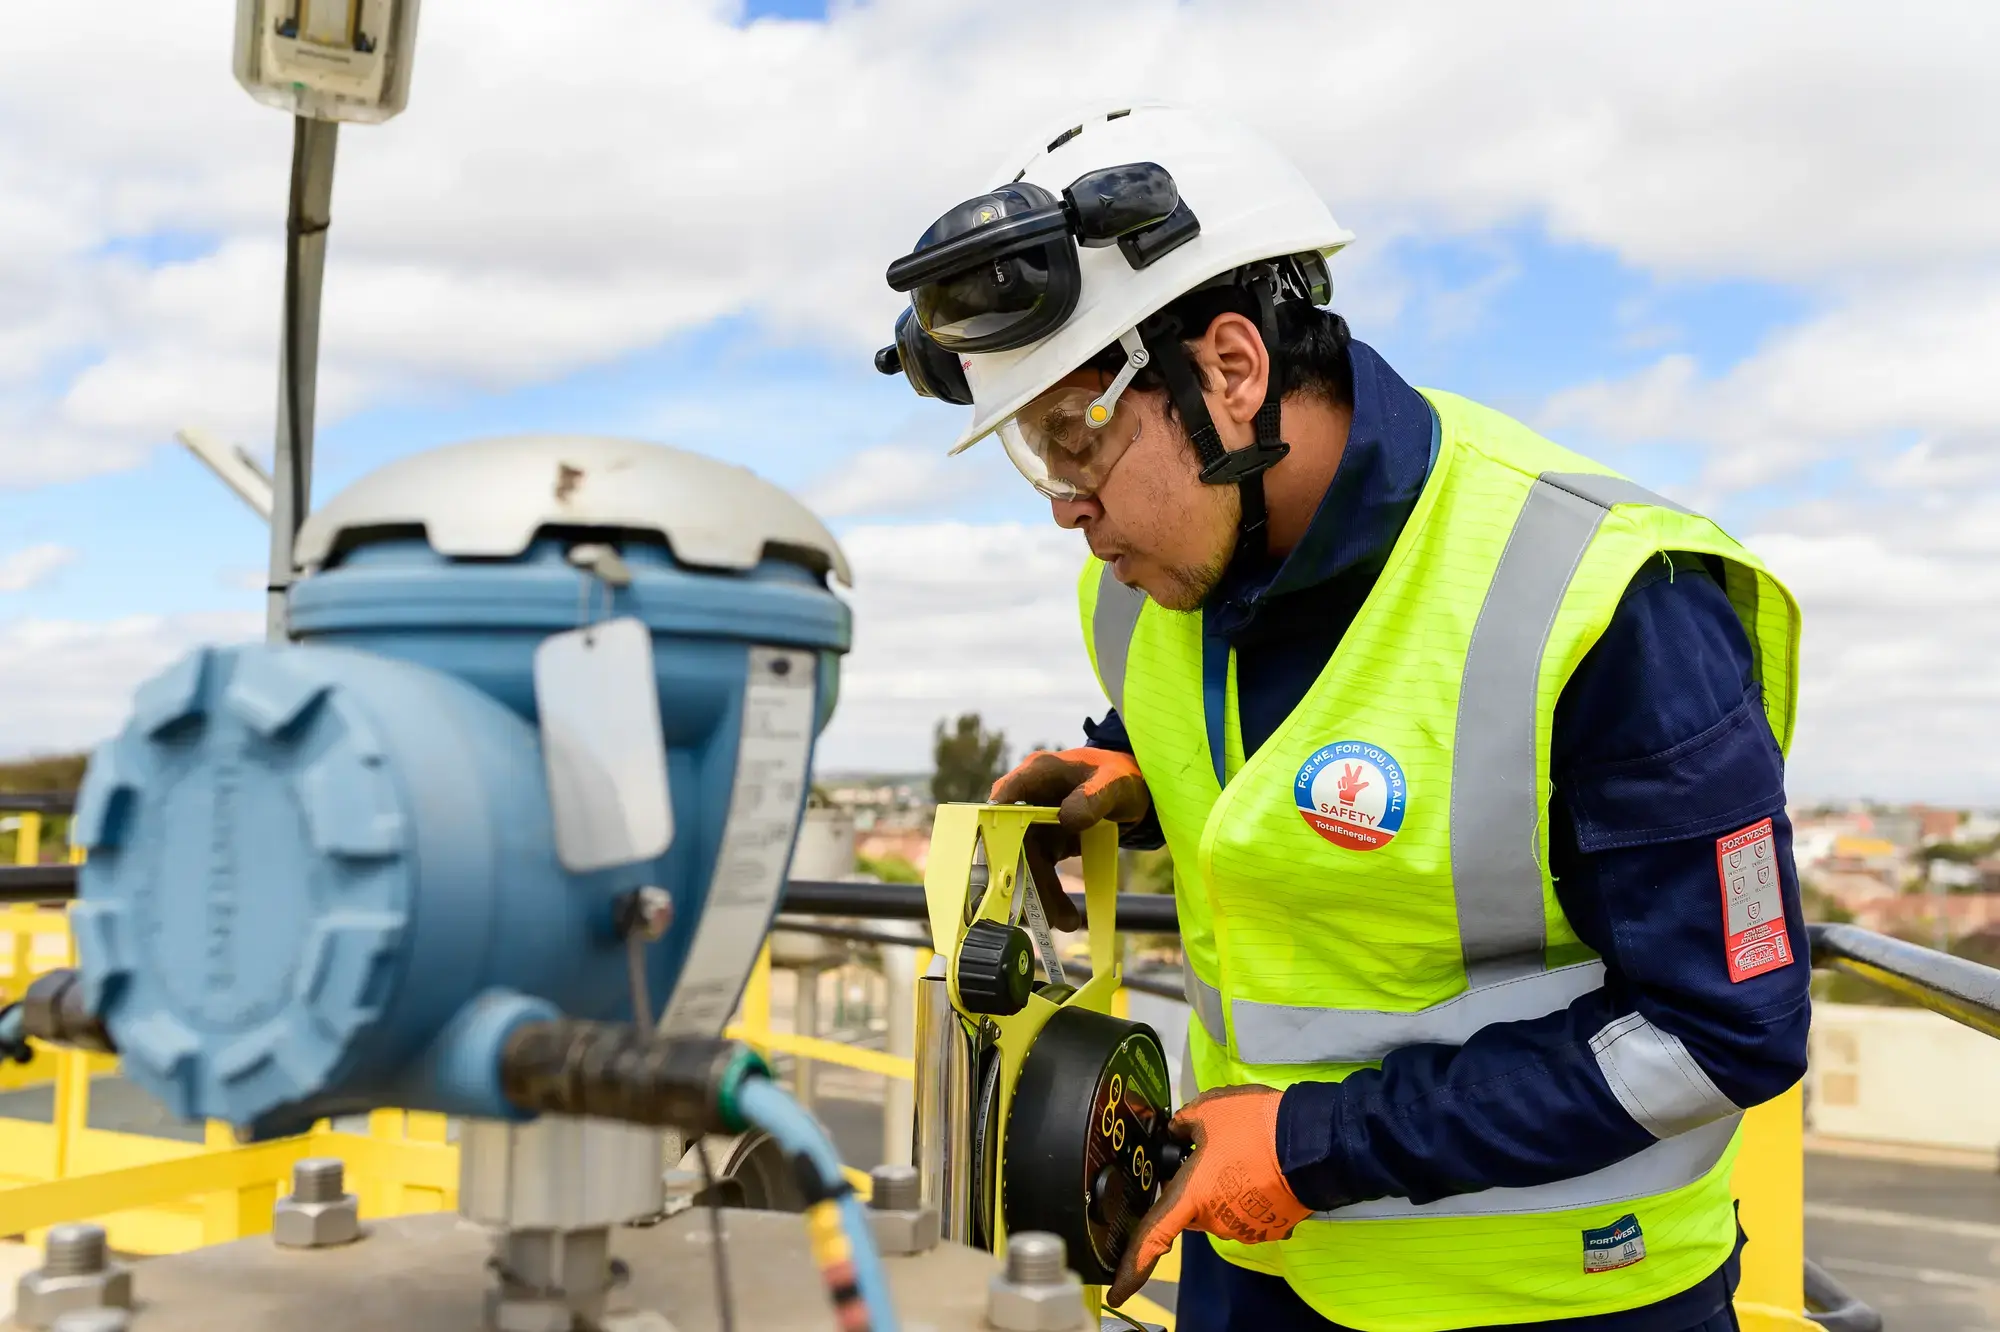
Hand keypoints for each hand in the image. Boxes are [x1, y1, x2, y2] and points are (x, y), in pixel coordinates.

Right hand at [989, 748, 1150, 931]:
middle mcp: (1028, 798)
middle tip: (1044, 913)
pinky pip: (1039, 870)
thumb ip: (1094, 798)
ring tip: (1064, 922)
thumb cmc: (1121, 777)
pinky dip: (1049, 893)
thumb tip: (1067, 819)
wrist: (1132, 790)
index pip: (1006, 797)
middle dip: (1026, 878)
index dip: (994, 827)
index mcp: (1038, 773)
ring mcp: (1035, 821)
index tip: (994, 861)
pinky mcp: (1045, 840)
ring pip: (1025, 862)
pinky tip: (1064, 917)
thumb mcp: (1115, 784)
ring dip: (1039, 894)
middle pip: (1013, 840)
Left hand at [1107, 1085, 1311, 1306]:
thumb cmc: (1254, 1126)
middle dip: (1192, 1190)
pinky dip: (1248, 1194)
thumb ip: (1183, 1123)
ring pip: (1220, 1210)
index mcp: (1192, 1197)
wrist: (1312, 1140)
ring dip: (1223, 1189)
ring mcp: (1246, 1228)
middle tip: (1206, 1155)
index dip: (1131, 1266)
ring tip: (1241, 1154)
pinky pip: (1249, 1212)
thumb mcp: (1208, 1110)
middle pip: (1190, 1212)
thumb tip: (1177, 1129)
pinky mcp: (1272, 1227)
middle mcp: (1216, 1221)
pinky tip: (1259, 1167)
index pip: (1153, 1237)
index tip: (1115, 1290)